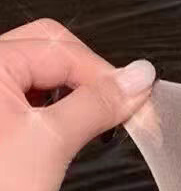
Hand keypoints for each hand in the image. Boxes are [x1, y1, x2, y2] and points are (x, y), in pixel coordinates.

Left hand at [0, 18, 155, 190]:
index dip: (107, 77)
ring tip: (94, 126)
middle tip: (120, 111)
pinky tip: (66, 134)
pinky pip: (29, 99)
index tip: (140, 106)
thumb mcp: (52, 141)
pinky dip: (56, 112)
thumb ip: (98, 104)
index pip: (64, 49)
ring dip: (75, 96)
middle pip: (52, 53)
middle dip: (91, 80)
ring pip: (42, 76)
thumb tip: (139, 79)